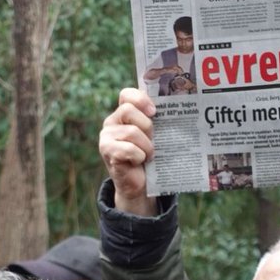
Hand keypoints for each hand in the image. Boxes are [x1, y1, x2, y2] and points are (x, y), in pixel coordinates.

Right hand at [99, 88, 157, 216]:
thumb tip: (173, 109)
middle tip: (152, 140)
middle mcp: (112, 122)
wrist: (140, 184)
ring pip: (131, 132)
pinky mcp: (107, 151)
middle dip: (147, 126)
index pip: (127, 94)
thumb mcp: (153, 135)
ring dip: (146, 146)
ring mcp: (106, 136)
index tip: (154, 112)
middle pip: (129, 110)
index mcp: (123, 113)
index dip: (141, 99)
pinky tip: (139, 162)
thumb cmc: (149, 156)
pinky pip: (129, 149)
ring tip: (148, 155)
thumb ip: (155, 120)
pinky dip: (139, 156)